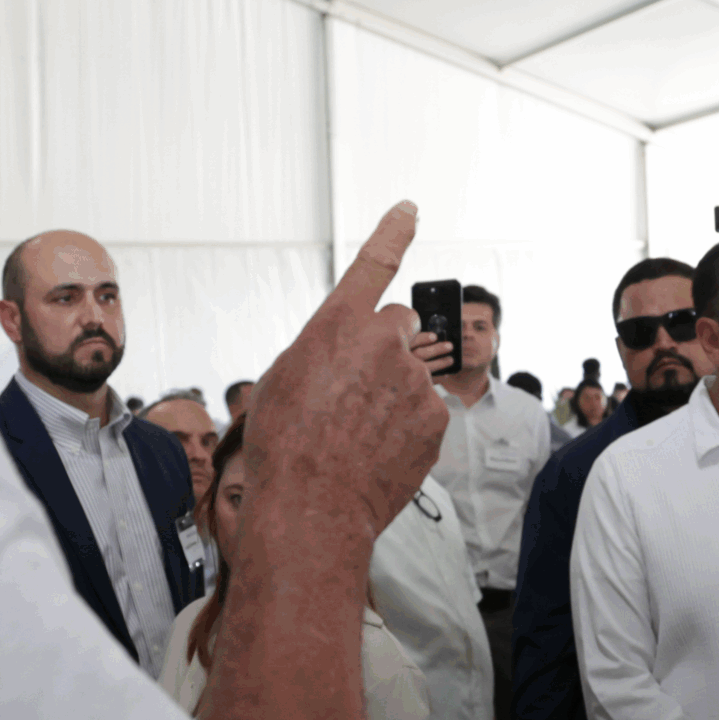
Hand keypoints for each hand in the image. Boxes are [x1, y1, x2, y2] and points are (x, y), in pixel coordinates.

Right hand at [234, 204, 445, 554]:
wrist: (313, 507)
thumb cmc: (287, 447)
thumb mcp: (284, 379)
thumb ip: (322, 350)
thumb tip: (343, 352)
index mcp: (339, 325)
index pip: (373, 265)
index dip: (393, 233)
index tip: (409, 212)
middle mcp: (383, 344)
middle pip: (397, 328)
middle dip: (383, 349)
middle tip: (353, 390)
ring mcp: (414, 381)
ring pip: (410, 374)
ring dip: (391, 394)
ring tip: (356, 432)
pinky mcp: (434, 417)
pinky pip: (423, 411)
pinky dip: (404, 426)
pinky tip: (375, 449)